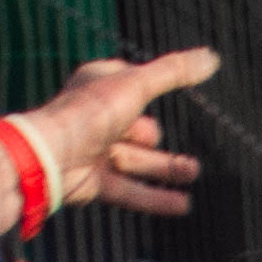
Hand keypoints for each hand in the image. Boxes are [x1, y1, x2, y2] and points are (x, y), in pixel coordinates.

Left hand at [16, 48, 218, 223]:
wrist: (50, 155)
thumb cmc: (88, 112)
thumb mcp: (135, 84)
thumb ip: (173, 73)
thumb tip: (211, 57)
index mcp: (99, 86)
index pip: (130, 82)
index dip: (148, 85)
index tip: (175, 87)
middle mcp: (96, 117)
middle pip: (135, 128)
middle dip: (156, 139)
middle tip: (184, 148)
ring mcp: (94, 151)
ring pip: (137, 161)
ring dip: (166, 168)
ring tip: (194, 172)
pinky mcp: (94, 181)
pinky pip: (131, 191)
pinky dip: (156, 198)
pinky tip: (183, 203)